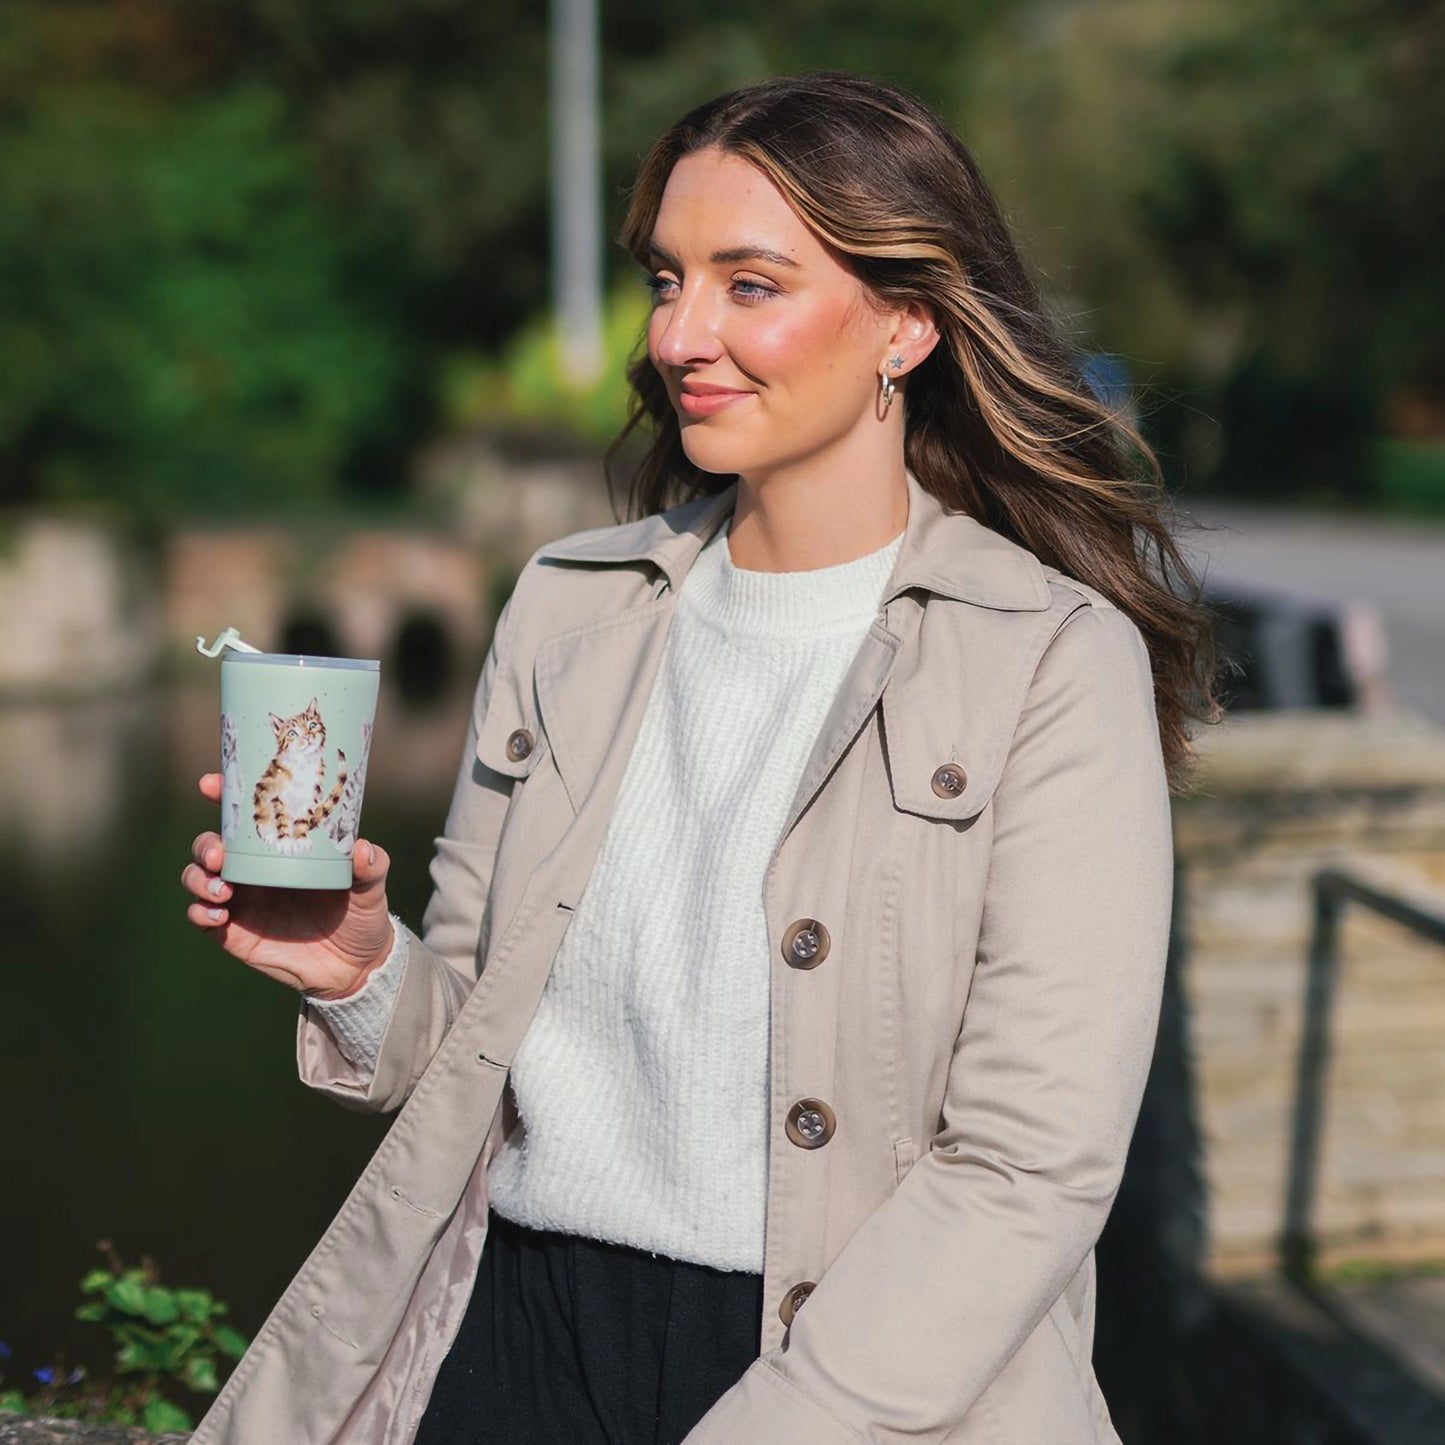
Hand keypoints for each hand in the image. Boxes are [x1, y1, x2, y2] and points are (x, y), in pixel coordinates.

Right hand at [182, 774, 395, 999]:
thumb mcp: (371, 887)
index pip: (246, 815)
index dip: (222, 795)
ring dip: (198, 878)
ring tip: (222, 890)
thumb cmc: (361, 914)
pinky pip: (201, 917)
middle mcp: (254, 869)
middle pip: (210, 845)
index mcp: (281, 848)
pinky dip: (199, 912)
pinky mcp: (234, 932)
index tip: (210, 785)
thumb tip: (362, 849)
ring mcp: (241, 900)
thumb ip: (372, 866)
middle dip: (205, 845)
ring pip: (198, 877)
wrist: (354, 967)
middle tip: (218, 855)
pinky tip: (220, 916)